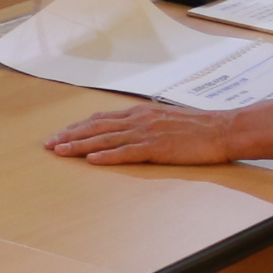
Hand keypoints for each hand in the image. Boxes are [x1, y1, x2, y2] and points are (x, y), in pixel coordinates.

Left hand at [44, 102, 235, 165]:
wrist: (222, 129)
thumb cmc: (198, 128)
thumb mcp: (166, 119)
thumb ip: (146, 124)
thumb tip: (129, 130)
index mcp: (140, 113)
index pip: (101, 119)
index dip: (78, 127)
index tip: (60, 134)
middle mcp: (138, 120)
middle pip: (96, 128)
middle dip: (70, 136)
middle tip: (49, 144)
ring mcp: (146, 133)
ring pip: (105, 139)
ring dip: (80, 146)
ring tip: (60, 152)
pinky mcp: (157, 148)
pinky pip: (126, 152)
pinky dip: (106, 156)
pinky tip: (91, 160)